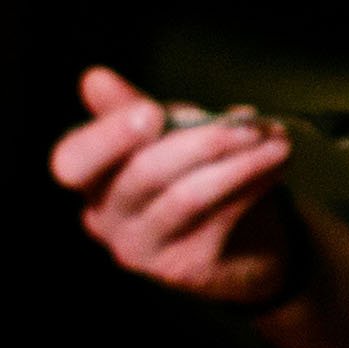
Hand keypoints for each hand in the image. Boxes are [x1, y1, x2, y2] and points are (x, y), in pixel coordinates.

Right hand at [49, 67, 297, 306]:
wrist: (242, 245)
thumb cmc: (193, 177)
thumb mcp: (164, 137)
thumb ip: (132, 109)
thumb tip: (94, 79)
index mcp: (91, 178)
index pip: (72, 162)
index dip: (107, 137)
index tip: (151, 112)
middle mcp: (103, 218)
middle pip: (143, 173)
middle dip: (201, 140)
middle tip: (246, 123)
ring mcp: (141, 249)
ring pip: (187, 196)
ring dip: (239, 161)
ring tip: (274, 140)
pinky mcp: (182, 268)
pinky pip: (220, 217)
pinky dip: (253, 184)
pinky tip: (276, 165)